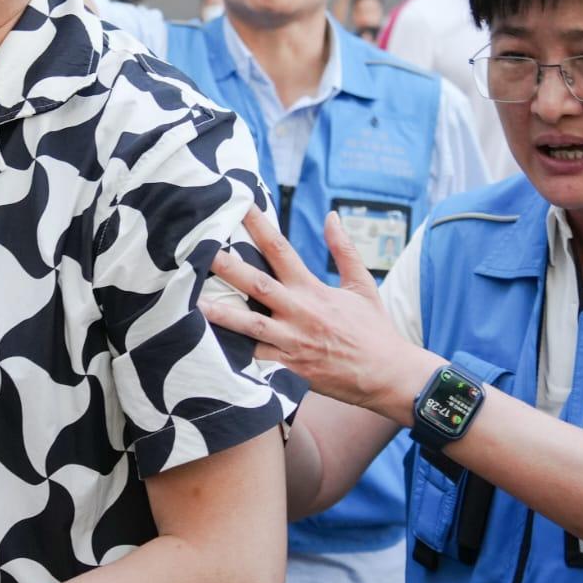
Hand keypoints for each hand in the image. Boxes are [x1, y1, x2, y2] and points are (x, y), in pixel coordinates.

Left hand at [201, 207, 438, 420]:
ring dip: (222, 314)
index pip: (281, 250)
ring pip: (250, 326)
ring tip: (195, 303)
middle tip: (200, 250)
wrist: (387, 375)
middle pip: (257, 284)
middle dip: (227, 266)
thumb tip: (331, 216)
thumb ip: (343, 249)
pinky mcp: (289, 369)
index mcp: (314, 289)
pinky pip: (256, 359)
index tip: (240, 207)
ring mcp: (292, 342)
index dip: (259, 226)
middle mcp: (299, 313)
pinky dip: (235, 353)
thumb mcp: (362, 284)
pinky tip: (211, 347)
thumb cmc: (373, 329)